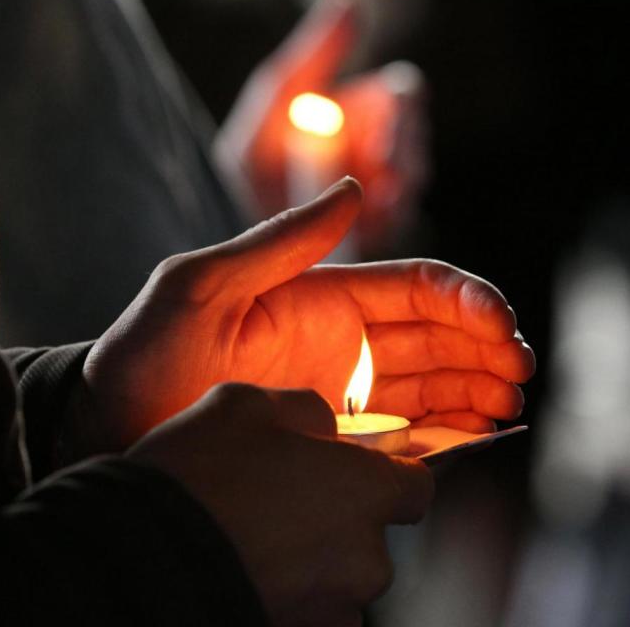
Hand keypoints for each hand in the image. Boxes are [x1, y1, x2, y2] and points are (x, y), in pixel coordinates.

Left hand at [78, 177, 533, 454]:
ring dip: (476, 388)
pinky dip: (446, 432)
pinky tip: (477, 435)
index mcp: (323, 294)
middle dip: (486, 347)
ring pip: (432, 381)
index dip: (466, 299)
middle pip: (437, 334)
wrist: (109, 429)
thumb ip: (278, 240)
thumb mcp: (201, 284)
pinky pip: (405, 432)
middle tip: (520, 372)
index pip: (415, 285)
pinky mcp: (335, 440)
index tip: (499, 324)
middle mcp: (342, 338)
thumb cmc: (144, 353)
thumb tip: (354, 189)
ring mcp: (342, 391)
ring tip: (509, 406)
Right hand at [127, 382, 433, 626]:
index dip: (387, 475)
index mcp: (365, 493)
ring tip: (252, 537)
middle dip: (337, 519)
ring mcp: (332, 611)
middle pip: (371, 536)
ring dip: (310, 560)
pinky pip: (307, 608)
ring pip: (338, 578)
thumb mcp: (245, 405)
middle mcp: (364, 561)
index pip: (417, 487)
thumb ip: (305, 410)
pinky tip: (244, 568)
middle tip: (279, 501)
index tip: (354, 472)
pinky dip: (287, 592)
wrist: (136, 567)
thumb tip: (322, 427)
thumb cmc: (195, 480)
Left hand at [214, 0, 429, 254]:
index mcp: (356, 113)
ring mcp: (374, 197)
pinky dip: (386, 222)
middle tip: (386, 170)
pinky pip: (396, 226)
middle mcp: (371, 151)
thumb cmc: (244, 158)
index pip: (405, 97)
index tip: (385, 135)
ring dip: (400, 189)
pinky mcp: (369, 237)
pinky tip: (367, 224)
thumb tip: (351, 3)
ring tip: (376, 198)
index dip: (404, 111)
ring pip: (412, 184)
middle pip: (416, 140)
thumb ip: (315, 52)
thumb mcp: (276, 99)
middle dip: (405, 153)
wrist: (222, 233)